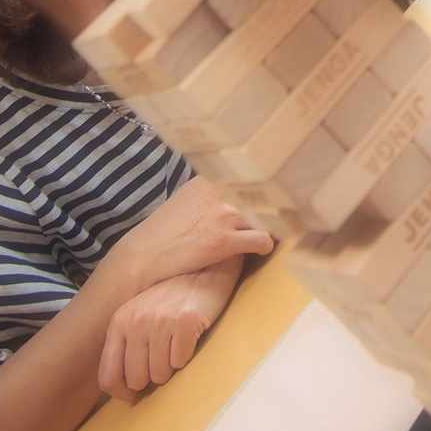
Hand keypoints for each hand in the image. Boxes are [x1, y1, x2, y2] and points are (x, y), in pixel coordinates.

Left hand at [98, 257, 242, 400]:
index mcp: (119, 321)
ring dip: (171, 366)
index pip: (107, 377)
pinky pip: (181, 362)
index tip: (134, 391)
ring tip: (176, 341)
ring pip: (160, 375)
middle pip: (136, 380)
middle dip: (151, 376)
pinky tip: (188, 334)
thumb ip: (125, 345)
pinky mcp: (185, 321)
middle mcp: (136, 320)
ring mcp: (160, 320)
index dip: (122, 392)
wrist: (205, 269)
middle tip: (163, 355)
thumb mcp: (139, 315)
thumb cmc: (172, 298)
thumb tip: (119, 388)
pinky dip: (186, 355)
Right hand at [107, 177, 272, 297]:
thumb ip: (210, 189)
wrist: (143, 256)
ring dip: (276, 223)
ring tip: (282, 229)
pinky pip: (262, 240)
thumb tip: (226, 184)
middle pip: (264, 191)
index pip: (251, 174)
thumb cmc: (165, 229)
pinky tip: (264, 249)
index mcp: (211, 179)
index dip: (267, 183)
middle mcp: (219, 192)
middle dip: (278, 201)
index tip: (279, 185)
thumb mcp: (187, 198)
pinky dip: (267, 245)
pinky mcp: (224, 241)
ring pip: (268, 213)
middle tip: (288, 208)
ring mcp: (223, 215)